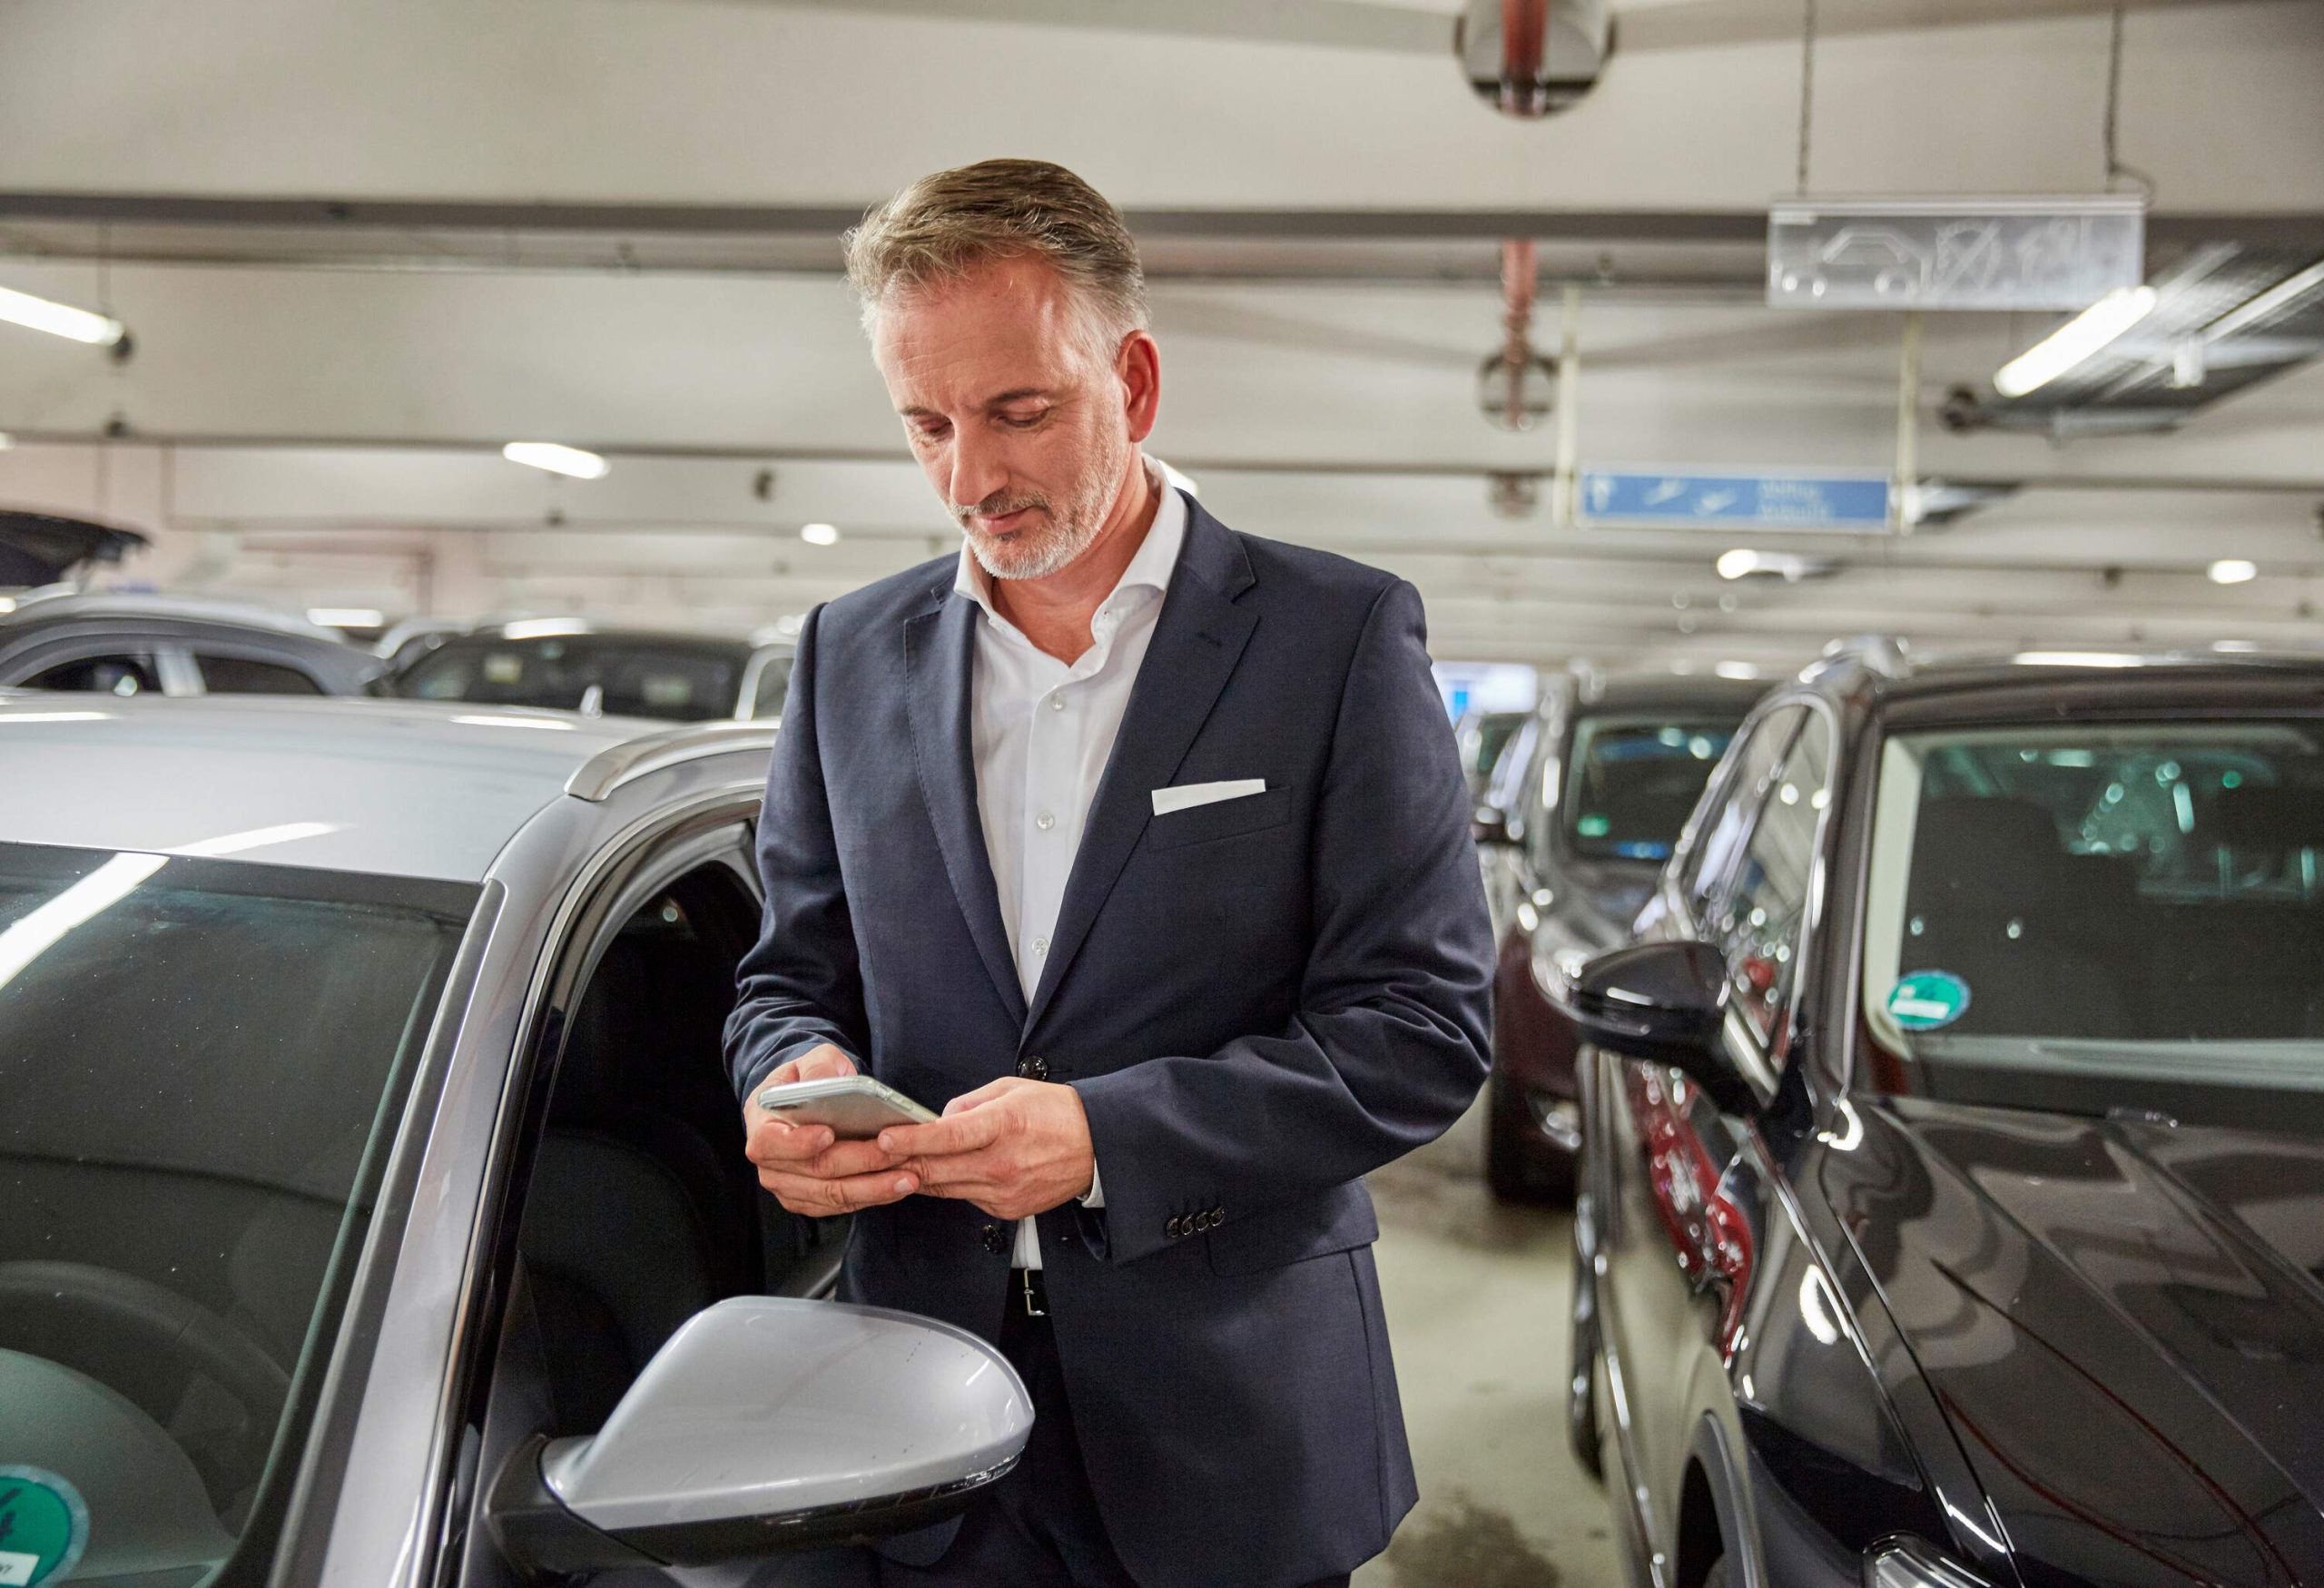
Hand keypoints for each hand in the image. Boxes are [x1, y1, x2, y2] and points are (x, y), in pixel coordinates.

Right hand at [742, 1044, 919, 1215]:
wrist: (803, 1104)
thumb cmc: (808, 1080)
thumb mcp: (811, 1060)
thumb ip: (819, 1065)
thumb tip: (828, 1079)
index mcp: (762, 1126)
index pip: (770, 1143)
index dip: (799, 1142)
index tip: (829, 1133)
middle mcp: (770, 1164)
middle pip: (816, 1171)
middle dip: (860, 1162)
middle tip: (898, 1153)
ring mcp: (788, 1187)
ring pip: (832, 1195)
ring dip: (873, 1188)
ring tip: (909, 1177)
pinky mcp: (809, 1201)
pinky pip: (841, 1206)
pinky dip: (871, 1197)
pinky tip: (898, 1185)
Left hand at [876, 1077, 1094, 1222]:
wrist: (1096, 1146)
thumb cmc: (1056, 1112)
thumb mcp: (1011, 1089)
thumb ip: (969, 1103)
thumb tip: (939, 1120)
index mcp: (1003, 1125)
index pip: (947, 1136)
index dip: (911, 1139)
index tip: (884, 1138)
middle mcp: (1002, 1163)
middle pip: (937, 1168)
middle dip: (903, 1161)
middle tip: (878, 1153)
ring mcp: (1004, 1191)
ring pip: (946, 1187)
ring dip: (923, 1175)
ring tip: (905, 1161)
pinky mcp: (1007, 1210)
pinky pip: (967, 1197)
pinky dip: (955, 1185)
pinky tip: (956, 1171)